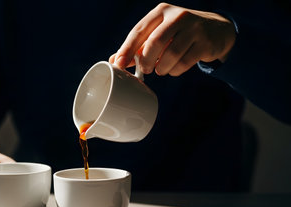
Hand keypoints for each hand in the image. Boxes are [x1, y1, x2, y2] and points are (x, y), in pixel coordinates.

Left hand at [109, 3, 235, 75]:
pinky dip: (175, 70)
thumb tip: (114, 60)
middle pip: (155, 42)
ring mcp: (194, 28)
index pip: (139, 30)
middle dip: (146, 60)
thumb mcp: (158, 33)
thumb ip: (137, 46)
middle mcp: (177, 16)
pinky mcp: (205, 42)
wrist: (216, 30)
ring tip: (160, 69)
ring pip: (170, 54)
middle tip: (144, 70)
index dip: (127, 49)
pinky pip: (184, 62)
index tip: (119, 63)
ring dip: (161, 68)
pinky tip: (173, 68)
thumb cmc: (178, 33)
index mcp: (161, 11)